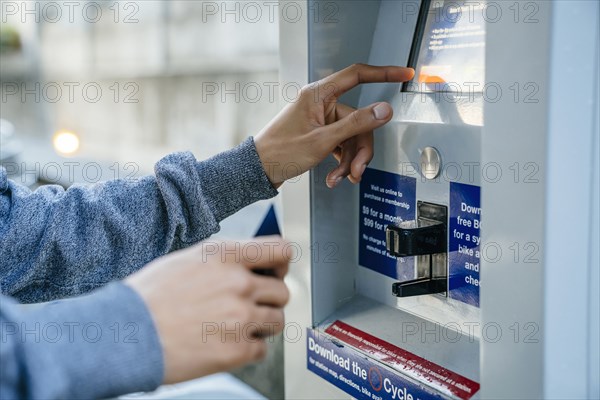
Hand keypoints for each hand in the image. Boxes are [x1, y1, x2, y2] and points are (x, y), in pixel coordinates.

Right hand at [125, 236, 289, 383]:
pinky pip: (262, 349)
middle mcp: (238, 283)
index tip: (276, 272)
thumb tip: (250, 265)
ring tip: (235, 326)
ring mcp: (240, 317)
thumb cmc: (150, 297)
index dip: (282, 263)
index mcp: (226, 256)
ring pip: (277, 320)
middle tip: (249, 306)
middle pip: (282, 291)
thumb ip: (224, 260)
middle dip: (269, 300)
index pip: (281, 250)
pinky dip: (248, 349)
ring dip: (262, 325)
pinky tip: (225, 343)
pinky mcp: (237, 350)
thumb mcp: (187, 260)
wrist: (126, 334)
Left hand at [254, 64, 413, 187]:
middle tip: (357, 170)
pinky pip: (341, 144)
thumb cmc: (280, 152)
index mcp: (319, 95)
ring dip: (350, 160)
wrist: (259, 171)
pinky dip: (342, 162)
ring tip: (342, 178)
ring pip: (352, 136)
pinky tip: (335, 177)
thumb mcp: (323, 140)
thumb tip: (383, 110)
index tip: (404, 74)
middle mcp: (321, 104)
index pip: (357, 75)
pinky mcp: (320, 134)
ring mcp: (321, 120)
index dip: (383, 73)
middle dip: (360, 149)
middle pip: (359, 120)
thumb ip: (356, 124)